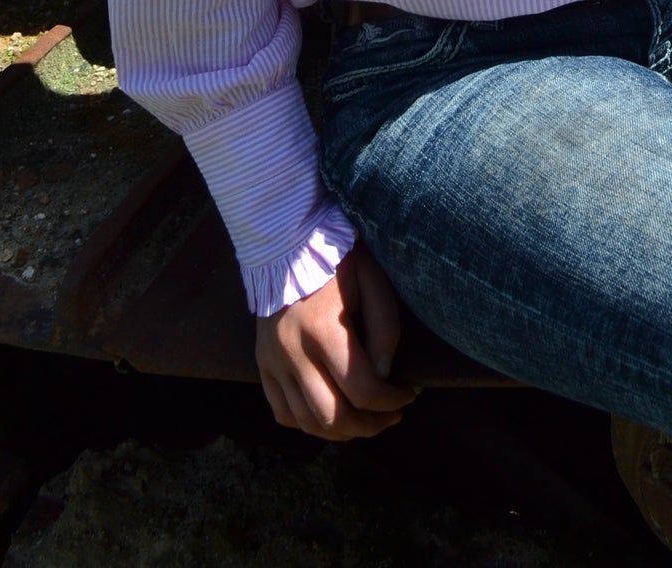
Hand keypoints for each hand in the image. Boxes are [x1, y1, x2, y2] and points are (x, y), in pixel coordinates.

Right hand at [256, 244, 413, 439]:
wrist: (285, 239)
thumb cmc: (338, 256)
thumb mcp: (373, 280)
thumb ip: (384, 329)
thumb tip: (385, 376)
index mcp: (323, 330)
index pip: (363, 389)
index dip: (392, 401)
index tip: (409, 394)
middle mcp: (293, 353)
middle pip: (333, 416)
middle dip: (370, 426)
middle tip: (392, 417)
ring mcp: (272, 362)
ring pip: (306, 422)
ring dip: (341, 432)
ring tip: (366, 420)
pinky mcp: (262, 364)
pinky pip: (282, 412)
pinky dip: (307, 424)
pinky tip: (330, 413)